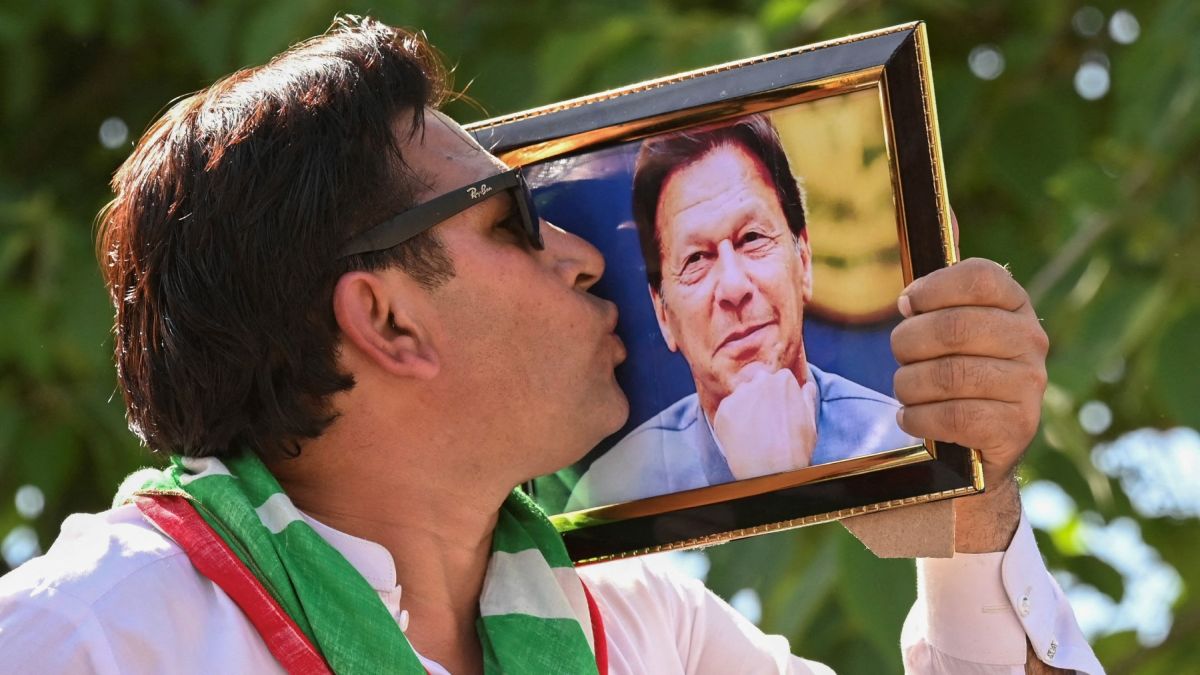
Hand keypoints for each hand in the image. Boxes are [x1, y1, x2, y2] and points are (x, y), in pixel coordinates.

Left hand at [713, 367, 817, 479]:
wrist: (771, 472)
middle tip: (765, 422)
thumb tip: (806, 386)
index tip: (779, 410)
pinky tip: (741, 438)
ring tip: (753, 432)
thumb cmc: (795, 449)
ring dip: (744, 409)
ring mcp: (739, 395)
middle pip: (757, 383)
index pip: (778, 379)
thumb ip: (807, 399)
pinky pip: (726, 412)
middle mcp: (760, 381)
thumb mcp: (810, 422)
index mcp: (783, 380)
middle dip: (760, 398)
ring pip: (740, 397)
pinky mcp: (723, 411)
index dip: (778, 397)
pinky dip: (731, 423)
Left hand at [891, 258, 1047, 550]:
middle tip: (900, 354)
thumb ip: (941, 284)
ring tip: (906, 391)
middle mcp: (1031, 342)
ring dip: (909, 384)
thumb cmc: (954, 372)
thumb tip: (936, 227)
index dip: (933, 287)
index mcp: (1014, 304)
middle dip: (909, 342)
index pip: (979, 275)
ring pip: (949, 375)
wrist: (978, 447)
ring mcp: (1030, 387)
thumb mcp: (950, 324)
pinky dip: (918, 417)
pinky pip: (954, 416)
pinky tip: (912, 417)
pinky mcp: (1017, 429)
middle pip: (955, 328)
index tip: (907, 303)